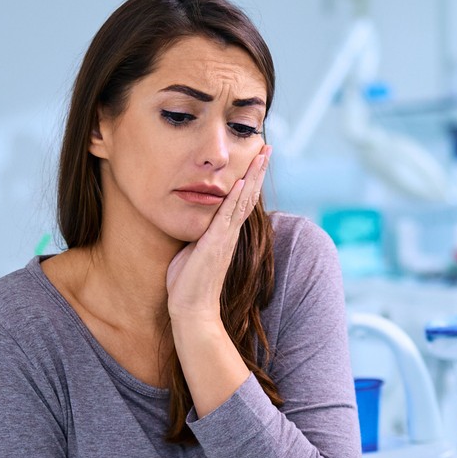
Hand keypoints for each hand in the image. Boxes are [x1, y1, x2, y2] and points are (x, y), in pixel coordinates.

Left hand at [165, 146, 269, 328]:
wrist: (192, 310)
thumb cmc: (188, 285)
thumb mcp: (192, 250)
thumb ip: (197, 234)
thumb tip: (192, 223)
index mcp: (224, 233)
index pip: (241, 200)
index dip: (250, 178)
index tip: (256, 158)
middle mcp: (229, 234)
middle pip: (249, 195)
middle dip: (258, 170)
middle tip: (267, 147)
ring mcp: (224, 238)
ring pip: (243, 201)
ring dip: (253, 176)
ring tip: (262, 154)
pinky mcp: (215, 244)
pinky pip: (228, 216)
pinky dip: (235, 198)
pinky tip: (241, 181)